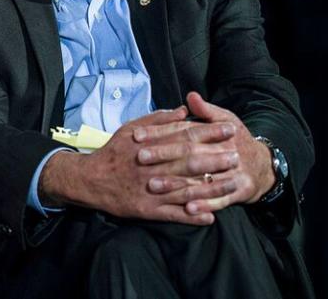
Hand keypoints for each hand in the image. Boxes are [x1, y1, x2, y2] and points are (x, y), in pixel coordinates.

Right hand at [40, 107, 232, 224]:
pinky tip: (210, 216)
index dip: (208, 132)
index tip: (228, 129)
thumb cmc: (114, 152)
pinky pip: (172, 214)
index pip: (183, 136)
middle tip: (237, 155)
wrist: (90, 179)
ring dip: (211, 188)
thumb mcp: (131, 129)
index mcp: (148, 146)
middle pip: (188, 162)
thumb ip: (158, 120)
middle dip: (215, 158)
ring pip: (185, 189)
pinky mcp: (147, 209)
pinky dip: (191, 216)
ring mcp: (150, 190)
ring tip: (233, 184)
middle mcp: (151, 167)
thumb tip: (183, 110)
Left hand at [135, 92, 275, 214]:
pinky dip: (205, 205)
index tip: (137, 135)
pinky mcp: (240, 191)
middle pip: (190, 153)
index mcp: (218, 133)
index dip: (159, 132)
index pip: (184, 130)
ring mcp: (233, 173)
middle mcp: (226, 151)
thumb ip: (206, 111)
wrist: (263, 166)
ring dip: (177, 184)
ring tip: (153, 186)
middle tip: (140, 158)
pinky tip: (188, 209)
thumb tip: (191, 96)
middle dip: (164, 155)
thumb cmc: (236, 141)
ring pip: (201, 178)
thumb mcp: (225, 121)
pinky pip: (220, 200)